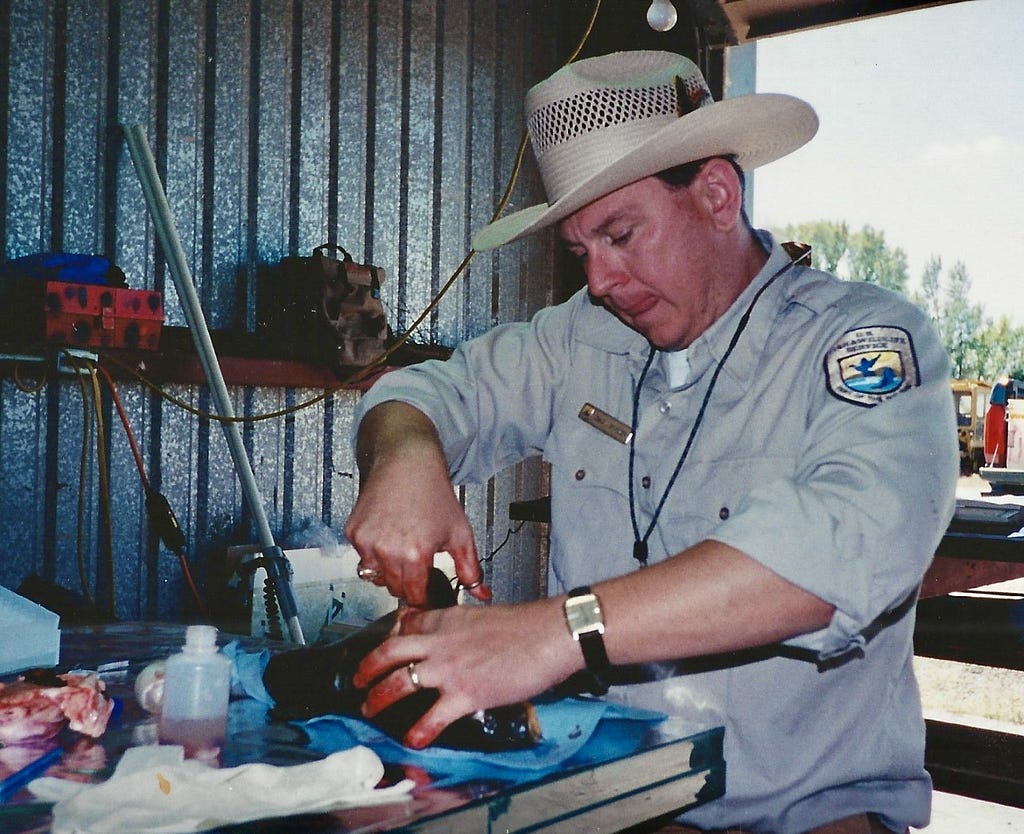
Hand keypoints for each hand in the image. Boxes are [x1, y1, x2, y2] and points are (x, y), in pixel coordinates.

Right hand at [345, 402, 489, 606]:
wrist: (407, 461)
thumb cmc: (434, 494)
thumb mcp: (460, 532)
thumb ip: (470, 569)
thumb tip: (482, 594)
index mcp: (415, 555)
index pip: (414, 597)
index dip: (423, 596)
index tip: (426, 590)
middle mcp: (387, 551)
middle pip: (394, 589)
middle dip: (406, 583)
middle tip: (417, 563)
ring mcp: (366, 542)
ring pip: (375, 576)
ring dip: (387, 570)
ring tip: (402, 547)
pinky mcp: (353, 532)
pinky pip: (362, 556)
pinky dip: (373, 552)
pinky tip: (388, 533)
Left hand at [353, 600, 574, 747]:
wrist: (550, 633)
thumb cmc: (527, 627)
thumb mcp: (485, 617)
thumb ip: (464, 630)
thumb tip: (461, 644)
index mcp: (447, 619)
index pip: (407, 625)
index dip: (391, 637)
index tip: (384, 649)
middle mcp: (441, 642)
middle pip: (390, 651)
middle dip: (367, 668)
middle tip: (358, 680)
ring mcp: (450, 669)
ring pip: (399, 682)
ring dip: (380, 699)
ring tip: (371, 709)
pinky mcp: (466, 693)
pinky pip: (432, 717)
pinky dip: (419, 731)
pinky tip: (413, 739)